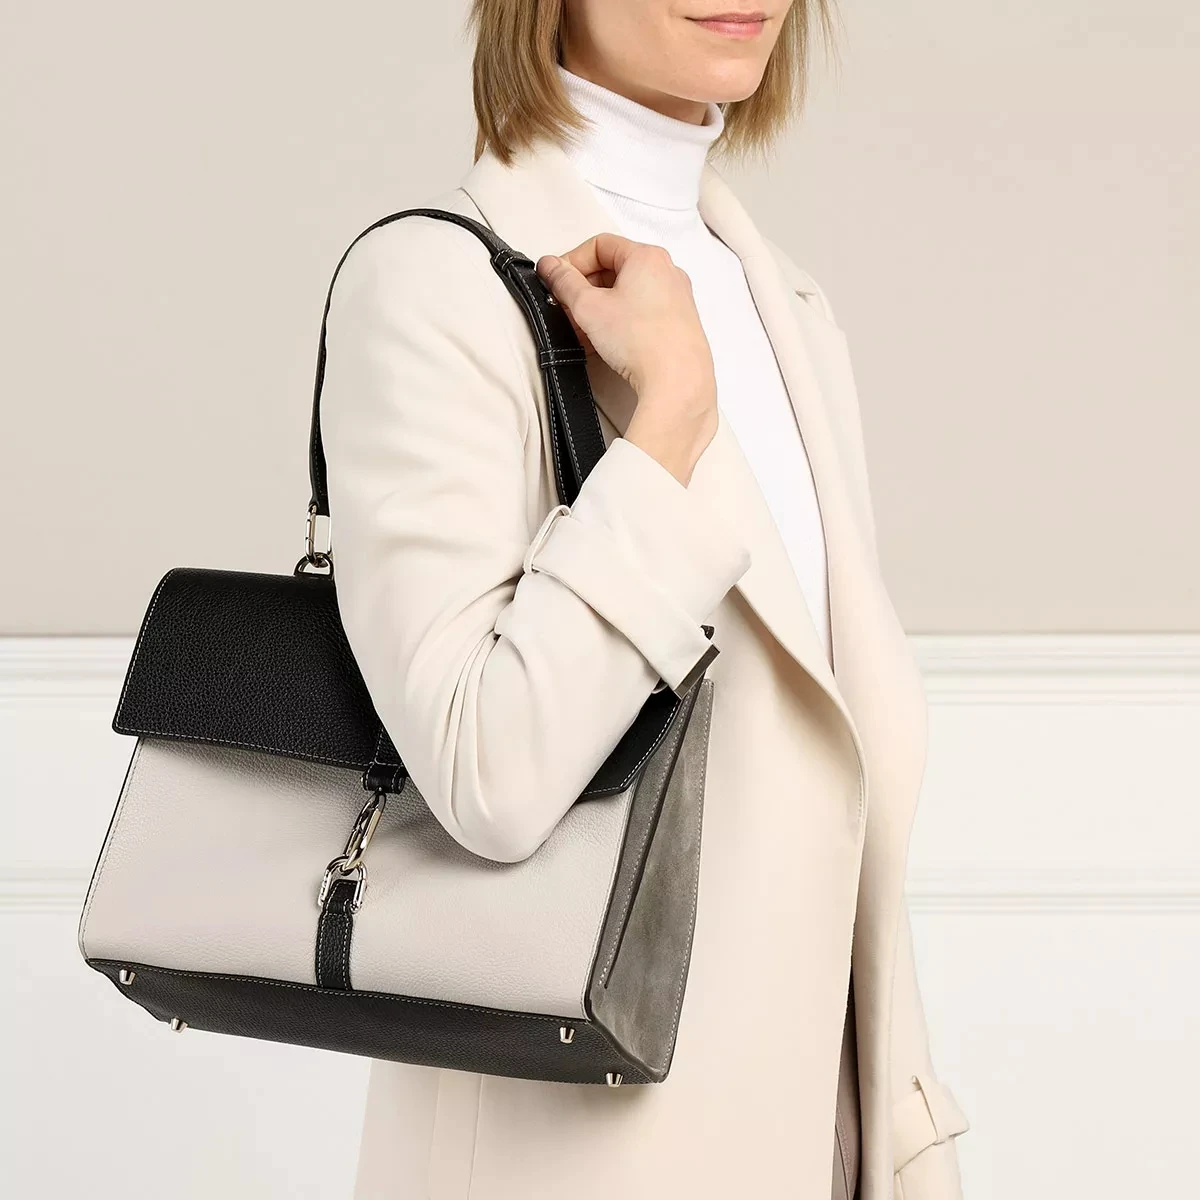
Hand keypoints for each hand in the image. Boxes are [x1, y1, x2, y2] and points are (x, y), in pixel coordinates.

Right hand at [536, 234, 718, 485]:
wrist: (677, 380)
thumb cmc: (642, 341)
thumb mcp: (588, 307)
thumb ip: (564, 282)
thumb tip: (551, 266)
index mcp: (647, 257)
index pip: (599, 245)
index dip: (572, 261)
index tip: (557, 281)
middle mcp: (666, 272)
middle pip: (614, 268)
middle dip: (585, 288)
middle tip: (567, 309)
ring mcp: (676, 298)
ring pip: (627, 292)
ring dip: (600, 307)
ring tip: (583, 331)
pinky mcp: (678, 323)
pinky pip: (641, 312)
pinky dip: (619, 320)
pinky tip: (605, 342)